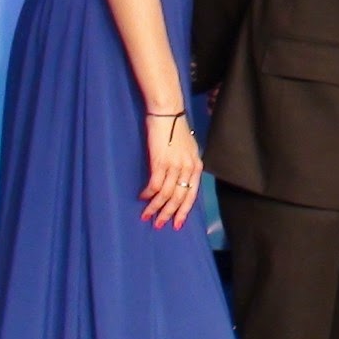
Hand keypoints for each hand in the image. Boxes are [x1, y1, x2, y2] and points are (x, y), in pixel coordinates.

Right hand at [141, 111, 201, 229]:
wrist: (167, 113)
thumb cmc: (175, 129)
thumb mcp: (188, 149)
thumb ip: (186, 166)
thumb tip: (179, 182)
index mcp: (196, 165)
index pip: (192, 194)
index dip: (184, 211)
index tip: (177, 224)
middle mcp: (187, 167)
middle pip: (179, 197)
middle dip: (168, 214)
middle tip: (159, 225)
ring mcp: (174, 165)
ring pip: (166, 194)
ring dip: (155, 207)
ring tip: (146, 216)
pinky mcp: (160, 162)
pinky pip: (154, 185)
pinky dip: (148, 194)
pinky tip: (142, 197)